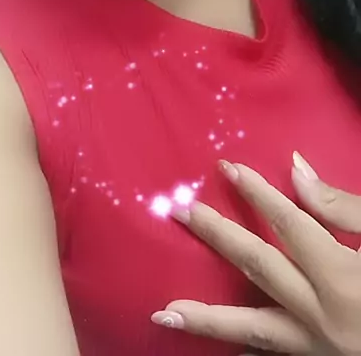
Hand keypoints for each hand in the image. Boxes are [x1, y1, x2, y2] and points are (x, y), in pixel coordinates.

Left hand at [151, 153, 360, 353]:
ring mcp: (319, 349)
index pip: (290, 225)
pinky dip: (244, 346)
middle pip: (260, 269)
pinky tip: (215, 341)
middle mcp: (324, 317)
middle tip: (181, 212)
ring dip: (207, 321)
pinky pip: (273, 355)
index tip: (227, 168)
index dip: (258, 193)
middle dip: (219, 238)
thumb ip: (343, 208)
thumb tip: (295, 171)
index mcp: (345, 278)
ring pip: (254, 331)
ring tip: (163, 313)